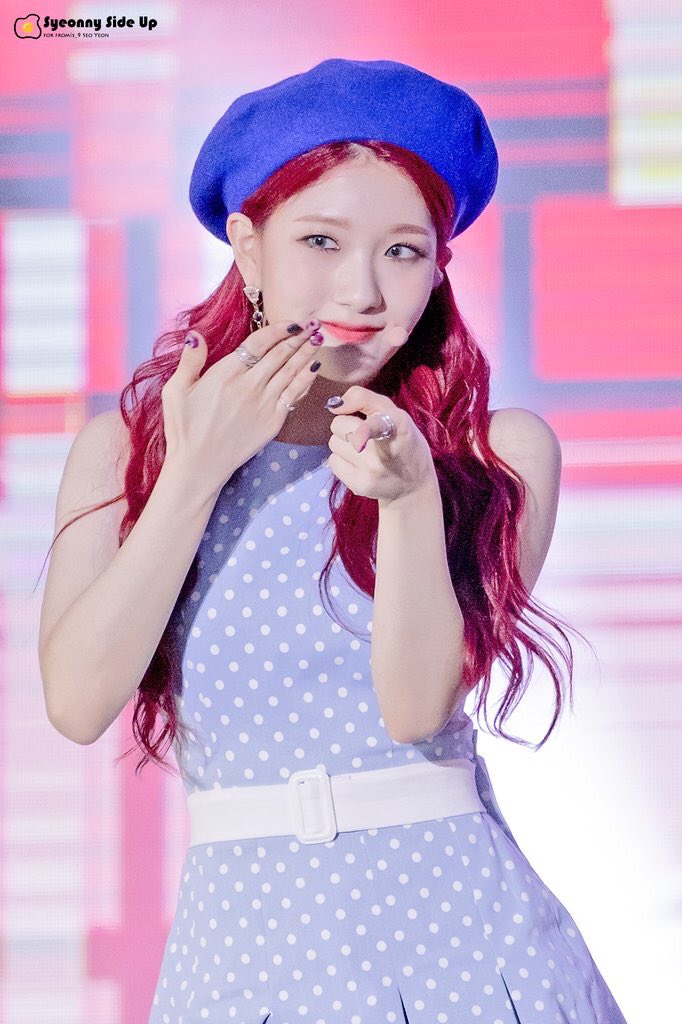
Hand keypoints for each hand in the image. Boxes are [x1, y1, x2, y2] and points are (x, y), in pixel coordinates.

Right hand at [160, 318, 324, 497]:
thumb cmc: (184, 428)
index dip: (278, 329)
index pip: (259, 343)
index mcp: (226, 373)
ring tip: (318, 339)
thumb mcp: (175, 391)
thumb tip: (195, 335)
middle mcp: (249, 385)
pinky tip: (314, 368)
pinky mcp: (273, 421)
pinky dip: (306, 379)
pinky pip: (294, 394)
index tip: (292, 322)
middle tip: (314, 325)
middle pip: (280, 354)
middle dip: (298, 337)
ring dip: (306, 354)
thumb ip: (189, 361)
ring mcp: (264, 403)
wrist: (199, 465)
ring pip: (291, 372)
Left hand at [325, 385, 437, 505]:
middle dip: (347, 425)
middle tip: (365, 434)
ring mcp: (370, 470)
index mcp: (398, 426)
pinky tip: (359, 464)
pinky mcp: (359, 485)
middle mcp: (383, 451)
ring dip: (344, 443)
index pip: (375, 426)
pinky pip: (332, 461)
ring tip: (364, 450)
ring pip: (333, 442)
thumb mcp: (395, 413)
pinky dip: (342, 460)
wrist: (414, 485)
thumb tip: (334, 406)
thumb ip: (364, 399)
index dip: (364, 431)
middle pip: (338, 424)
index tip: (357, 441)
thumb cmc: (403, 442)